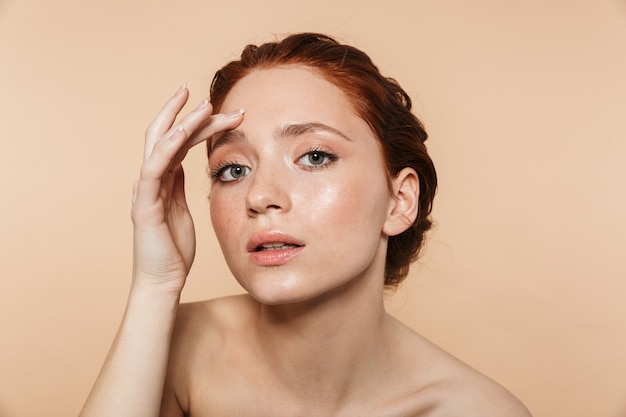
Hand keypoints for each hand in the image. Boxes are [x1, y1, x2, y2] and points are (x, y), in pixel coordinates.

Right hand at [130, 84, 242, 292]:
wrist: (163, 281)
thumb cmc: (173, 249)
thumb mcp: (182, 210)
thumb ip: (179, 187)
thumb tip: (184, 166)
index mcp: (163, 181)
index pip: (178, 143)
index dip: (194, 124)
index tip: (217, 109)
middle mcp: (152, 180)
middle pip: (165, 136)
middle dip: (183, 112)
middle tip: (201, 93)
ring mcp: (146, 190)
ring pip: (160, 146)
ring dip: (181, 123)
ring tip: (202, 105)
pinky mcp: (145, 205)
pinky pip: (154, 170)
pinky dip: (166, 148)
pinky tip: (181, 133)